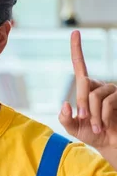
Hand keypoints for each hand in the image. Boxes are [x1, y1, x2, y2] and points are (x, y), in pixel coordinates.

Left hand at [59, 30, 116, 148]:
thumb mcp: (73, 128)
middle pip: (84, 84)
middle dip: (82, 103)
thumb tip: (65, 104)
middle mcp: (98, 84)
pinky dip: (103, 117)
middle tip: (83, 119)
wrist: (110, 143)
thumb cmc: (91, 134)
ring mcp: (111, 89)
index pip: (80, 66)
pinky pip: (107, 103)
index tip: (75, 32)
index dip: (77, 49)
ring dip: (94, 116)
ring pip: (95, 97)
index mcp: (86, 88)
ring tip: (97, 127)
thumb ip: (65, 119)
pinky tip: (104, 126)